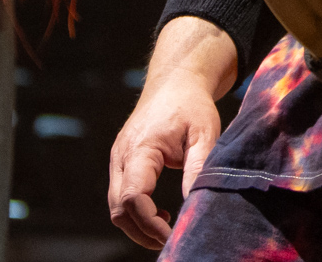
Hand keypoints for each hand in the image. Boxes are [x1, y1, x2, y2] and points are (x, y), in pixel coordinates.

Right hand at [108, 17, 237, 249]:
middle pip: (119, 209)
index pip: (133, 198)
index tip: (173, 235)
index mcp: (140, 148)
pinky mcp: (122, 163)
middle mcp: (122, 157)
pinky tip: (162, 216)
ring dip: (138, 226)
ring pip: (116, 207)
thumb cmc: (192, 105)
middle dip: (142, 232)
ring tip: (168, 230)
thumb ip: (199, 168)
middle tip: (172, 240)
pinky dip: (137, 213)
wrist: (175, 81)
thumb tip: (195, 207)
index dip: (150, 224)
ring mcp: (118, 160)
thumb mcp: (204, 133)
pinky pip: (121, 197)